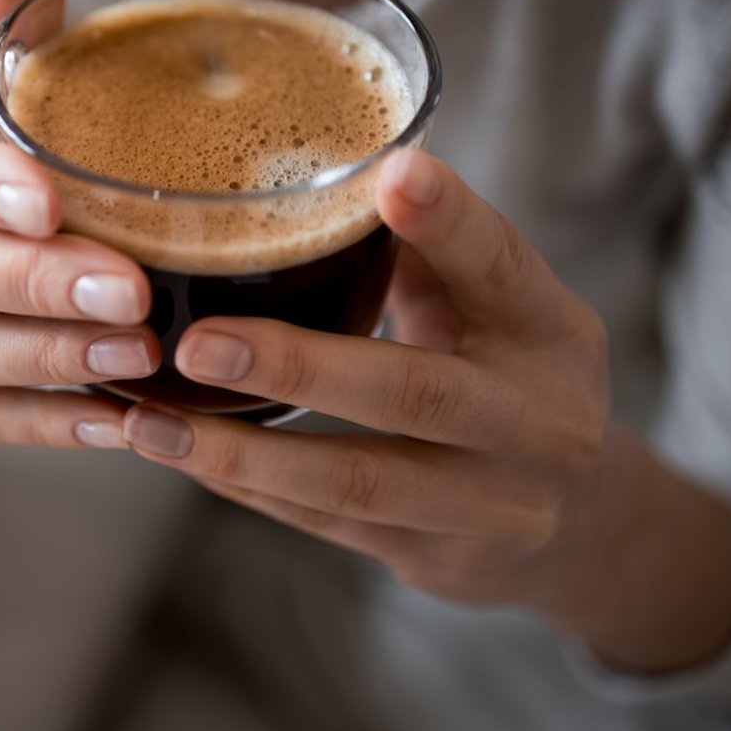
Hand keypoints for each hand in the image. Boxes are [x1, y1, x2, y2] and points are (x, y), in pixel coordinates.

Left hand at [123, 148, 730, 671]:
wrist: (579, 523)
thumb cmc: (507, 374)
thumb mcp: (499, 307)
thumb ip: (426, 251)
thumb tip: (317, 177)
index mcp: (548, 330)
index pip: (500, 265)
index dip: (449, 220)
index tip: (391, 172)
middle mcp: (535, 420)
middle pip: (415, 395)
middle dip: (299, 369)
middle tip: (199, 345)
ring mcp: (490, 504)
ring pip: (357, 481)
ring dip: (245, 454)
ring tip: (151, 424)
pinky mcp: (438, 557)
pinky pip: (327, 523)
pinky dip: (249, 488)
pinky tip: (182, 457)